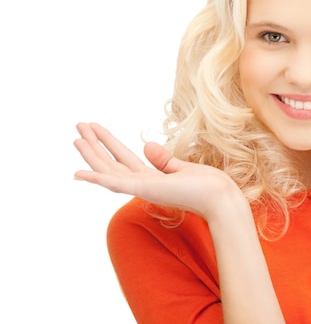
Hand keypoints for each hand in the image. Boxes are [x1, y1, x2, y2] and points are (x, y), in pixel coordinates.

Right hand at [73, 123, 245, 219]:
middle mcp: (143, 184)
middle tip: (79, 126)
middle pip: (112, 163)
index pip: (123, 159)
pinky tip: (79, 172)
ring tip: (76, 137)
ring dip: (92, 155)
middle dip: (95, 145)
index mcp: (152, 178)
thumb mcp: (181, 167)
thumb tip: (146, 146)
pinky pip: (115, 184)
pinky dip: (96, 178)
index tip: (95, 130)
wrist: (220, 197)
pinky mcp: (145, 189)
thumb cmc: (207, 186)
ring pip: (108, 171)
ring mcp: (142, 188)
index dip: (109, 144)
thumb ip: (163, 159)